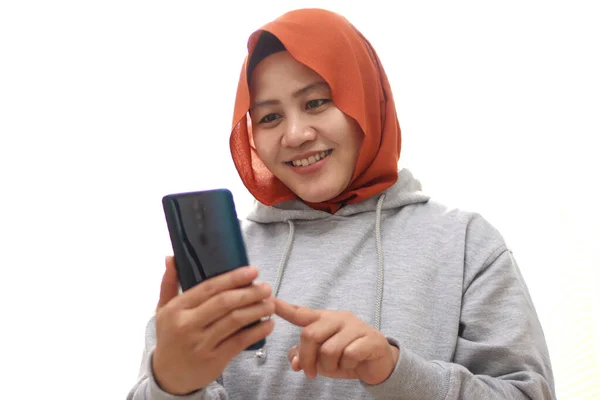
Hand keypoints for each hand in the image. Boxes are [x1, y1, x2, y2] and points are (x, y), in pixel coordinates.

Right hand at [152, 256, 274, 394]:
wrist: (168, 376)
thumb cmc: (170, 336)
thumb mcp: (163, 310)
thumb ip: (169, 283)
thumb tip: (171, 257)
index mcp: (176, 309)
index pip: (209, 288)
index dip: (233, 278)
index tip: (252, 271)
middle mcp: (187, 325)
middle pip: (225, 303)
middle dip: (250, 293)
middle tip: (266, 288)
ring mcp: (201, 344)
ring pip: (235, 321)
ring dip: (257, 310)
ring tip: (270, 304)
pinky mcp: (214, 360)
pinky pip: (240, 341)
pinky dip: (257, 332)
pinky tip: (268, 324)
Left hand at [275, 298, 398, 384]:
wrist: (379, 362)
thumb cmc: (347, 355)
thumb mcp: (322, 358)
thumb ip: (305, 355)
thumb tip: (294, 361)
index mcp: (324, 319)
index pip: (301, 313)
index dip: (284, 308)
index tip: (269, 301)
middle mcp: (338, 318)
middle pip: (310, 334)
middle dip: (307, 358)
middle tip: (310, 373)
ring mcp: (355, 327)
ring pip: (329, 349)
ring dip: (329, 366)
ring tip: (336, 368)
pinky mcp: (370, 338)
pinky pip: (349, 355)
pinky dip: (346, 366)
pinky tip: (352, 364)